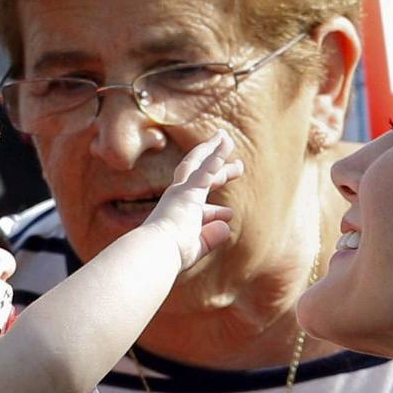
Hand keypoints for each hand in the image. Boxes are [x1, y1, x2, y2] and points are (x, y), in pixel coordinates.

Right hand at [143, 131, 243, 269]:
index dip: (215, 211)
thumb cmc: (169, 256)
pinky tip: (226, 141)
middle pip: (199, 177)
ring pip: (201, 164)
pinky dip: (217, 154)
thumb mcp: (195, 247)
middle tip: (237, 166)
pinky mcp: (189, 190)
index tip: (228, 214)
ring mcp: (182, 192)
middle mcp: (177, 199)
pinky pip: (207, 168)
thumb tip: (226, 227)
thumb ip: (210, 237)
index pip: (199, 208)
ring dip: (215, 151)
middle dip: (217, 170)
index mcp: (176, 215)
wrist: (154, 252)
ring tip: (226, 137)